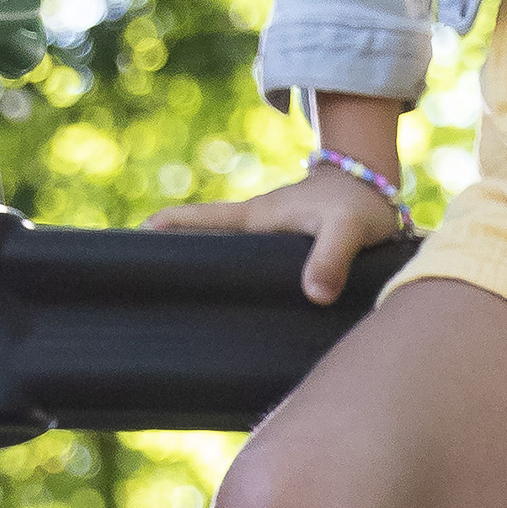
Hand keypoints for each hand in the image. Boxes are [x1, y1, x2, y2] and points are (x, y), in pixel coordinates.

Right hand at [149, 163, 401, 305]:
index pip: (199, 222)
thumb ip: (332, 258)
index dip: (165, 230)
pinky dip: (234, 287)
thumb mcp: (348, 230)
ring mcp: (267, 243)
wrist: (376, 191)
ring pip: (225, 262)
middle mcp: (254, 230)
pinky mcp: (284, 256)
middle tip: (141, 291)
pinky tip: (228, 316)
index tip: (130, 247)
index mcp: (256, 220)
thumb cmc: (359, 205)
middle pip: (202, 246)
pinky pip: (249, 272)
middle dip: (172, 262)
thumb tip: (313, 295)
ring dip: (202, 279)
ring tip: (176, 313)